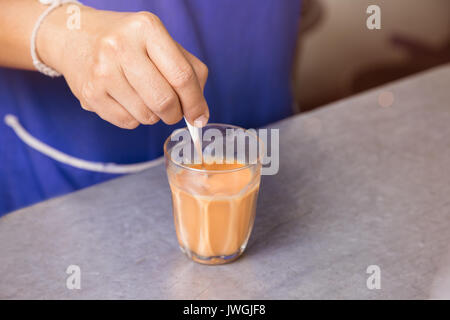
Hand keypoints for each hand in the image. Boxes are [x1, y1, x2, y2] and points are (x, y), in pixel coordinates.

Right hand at [39, 7, 208, 128]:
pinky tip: (127, 100)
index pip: (182, 76)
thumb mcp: (160, 41)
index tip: (200, 116)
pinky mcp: (90, 94)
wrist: (73, 36)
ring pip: (147, 116)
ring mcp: (102, 71)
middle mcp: (121, 47)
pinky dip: (134, 118)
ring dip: (153, 115)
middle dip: (175, 114)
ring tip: (144, 97)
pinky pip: (127, 122)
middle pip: (165, 101)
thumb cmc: (127, 41)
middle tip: (173, 111)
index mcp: (147, 28)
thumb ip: (189, 70)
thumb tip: (200, 113)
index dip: (195, 103)